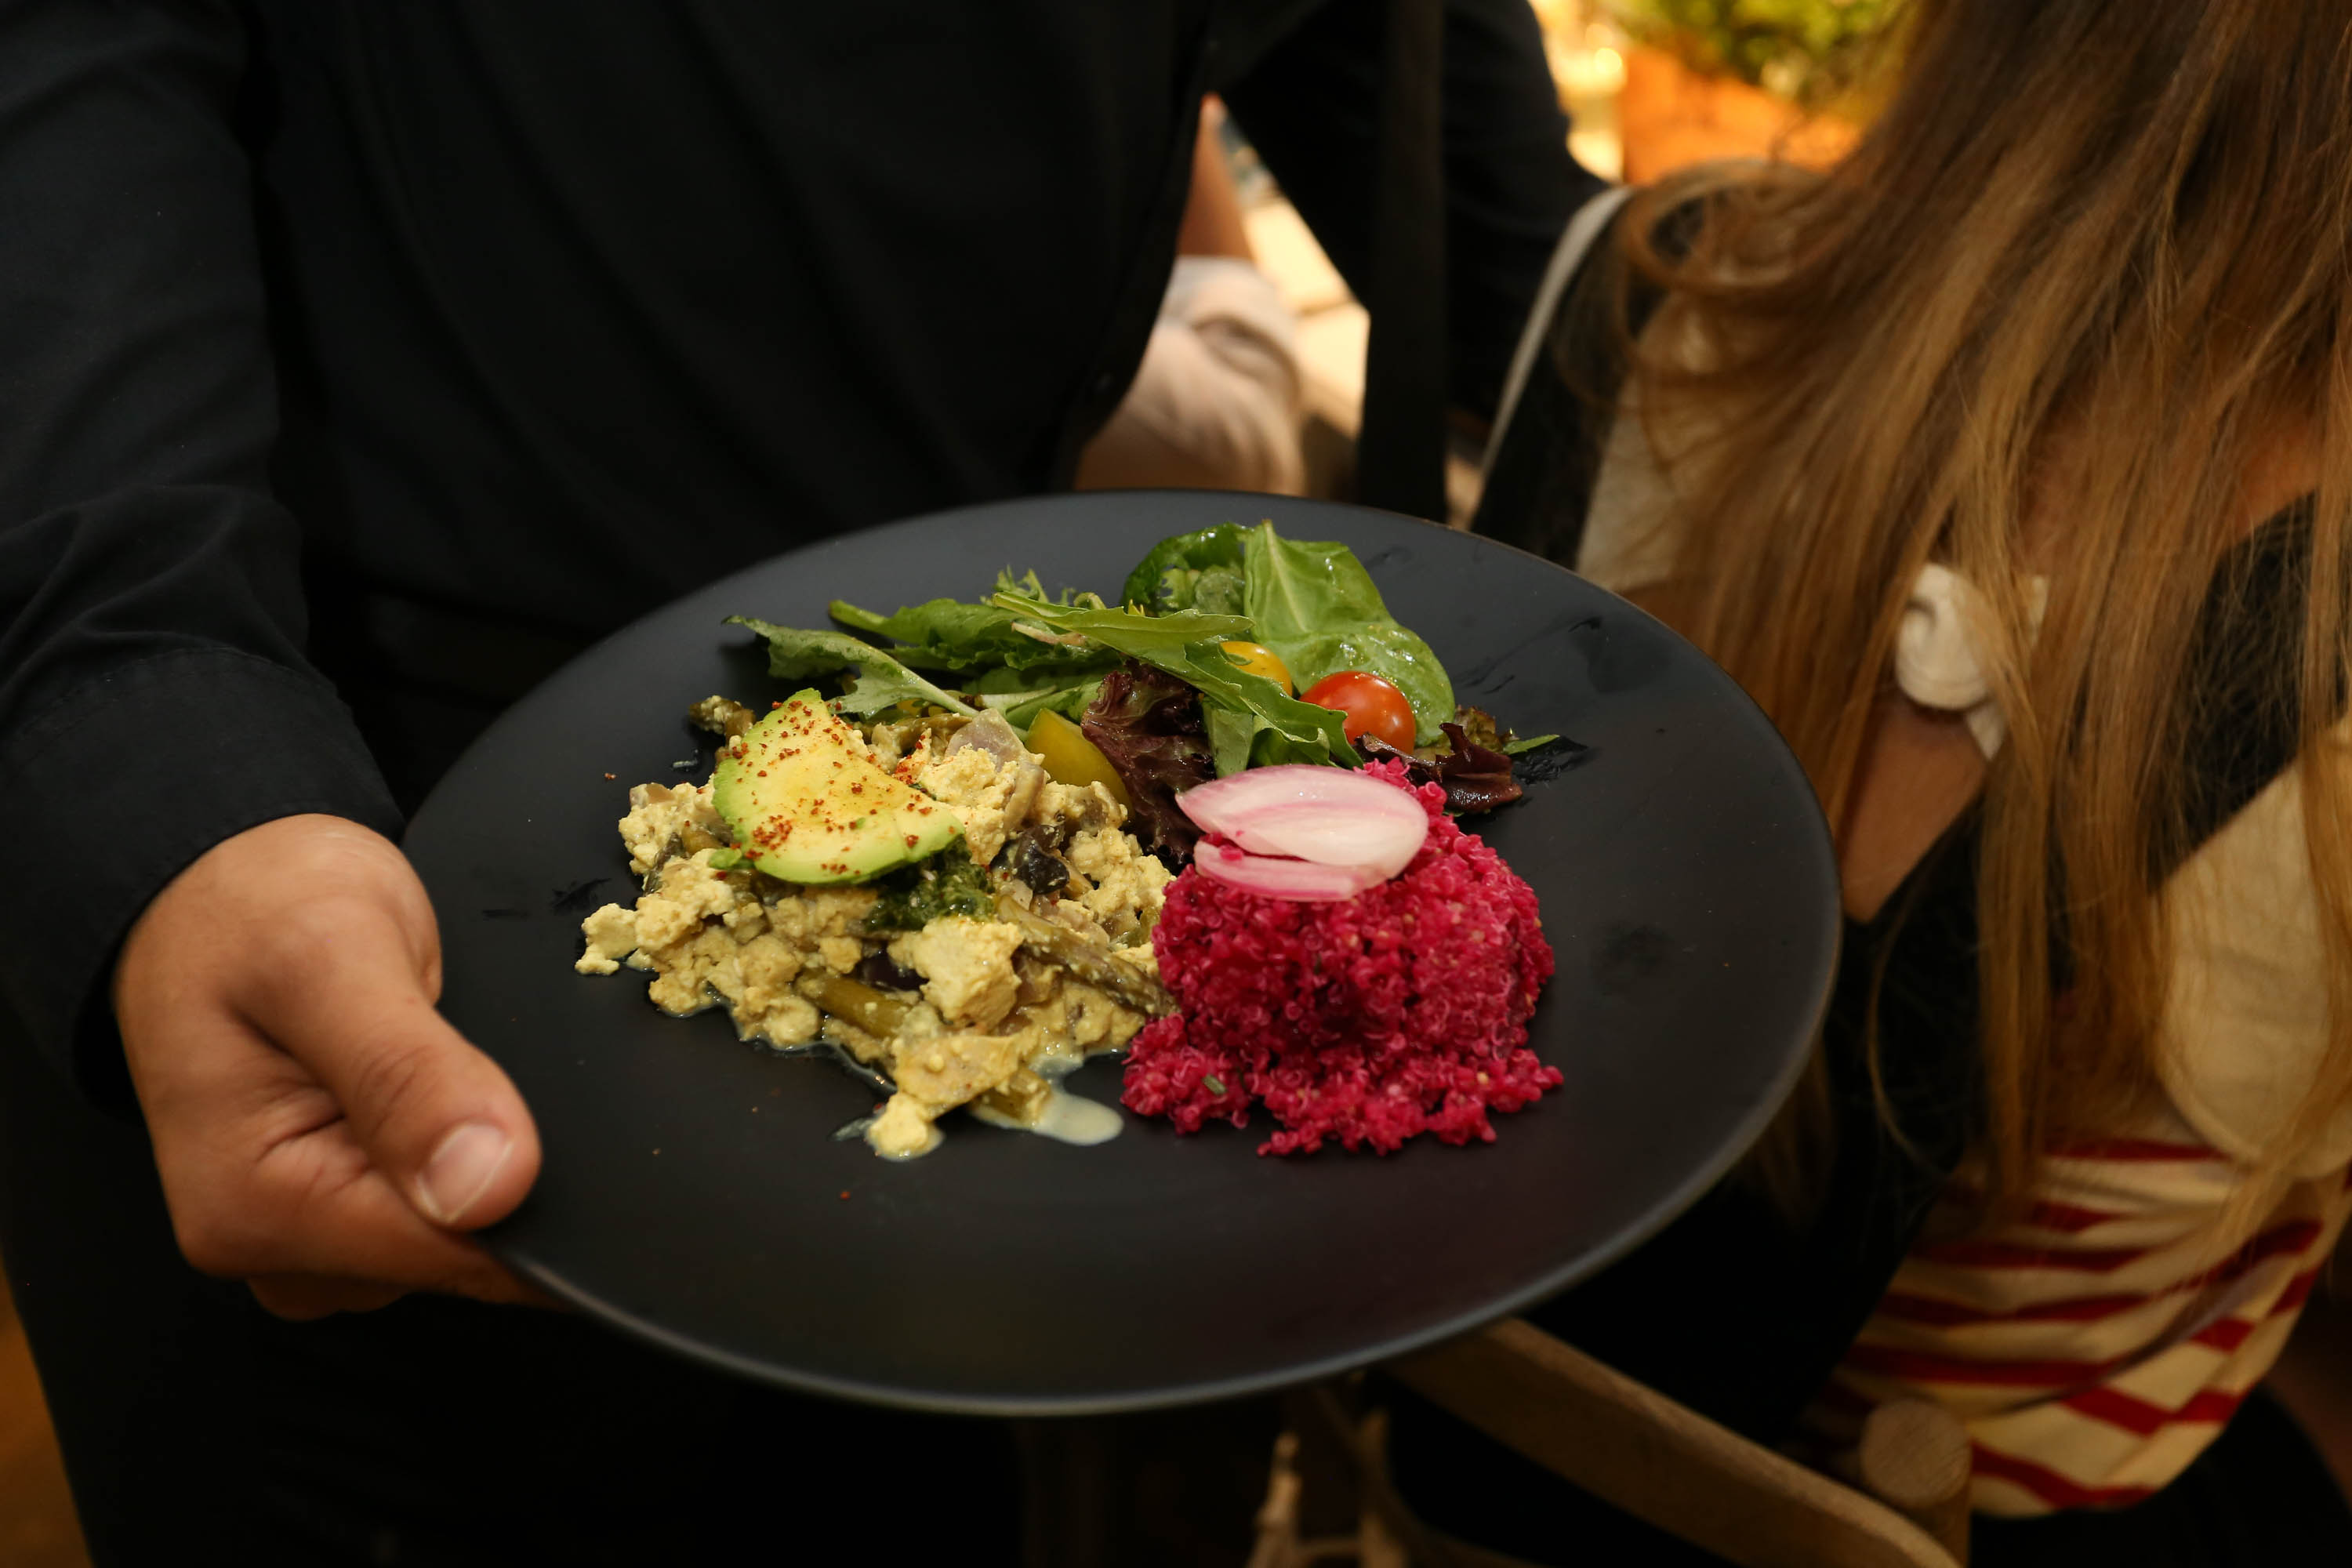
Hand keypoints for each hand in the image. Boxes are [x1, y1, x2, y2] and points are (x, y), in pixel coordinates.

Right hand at [114, 814, 543, 1318]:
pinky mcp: (345, 1208)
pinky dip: (467, 1147)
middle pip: (460, 1254)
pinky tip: (442, 1087)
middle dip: (505, 1168)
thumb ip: (407, 1073)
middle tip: (474, 1052)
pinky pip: (444, 1208)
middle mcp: (275, 1247)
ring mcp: (311, 1236)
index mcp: (256, 1207)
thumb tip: (490, 1186)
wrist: (213, 885)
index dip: (530, 1199)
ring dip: (486, 1150)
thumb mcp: (331, 954)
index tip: (551, 1119)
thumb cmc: (256, 906)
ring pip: (461, 1234)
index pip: (449, 1257)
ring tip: (444, 1056)